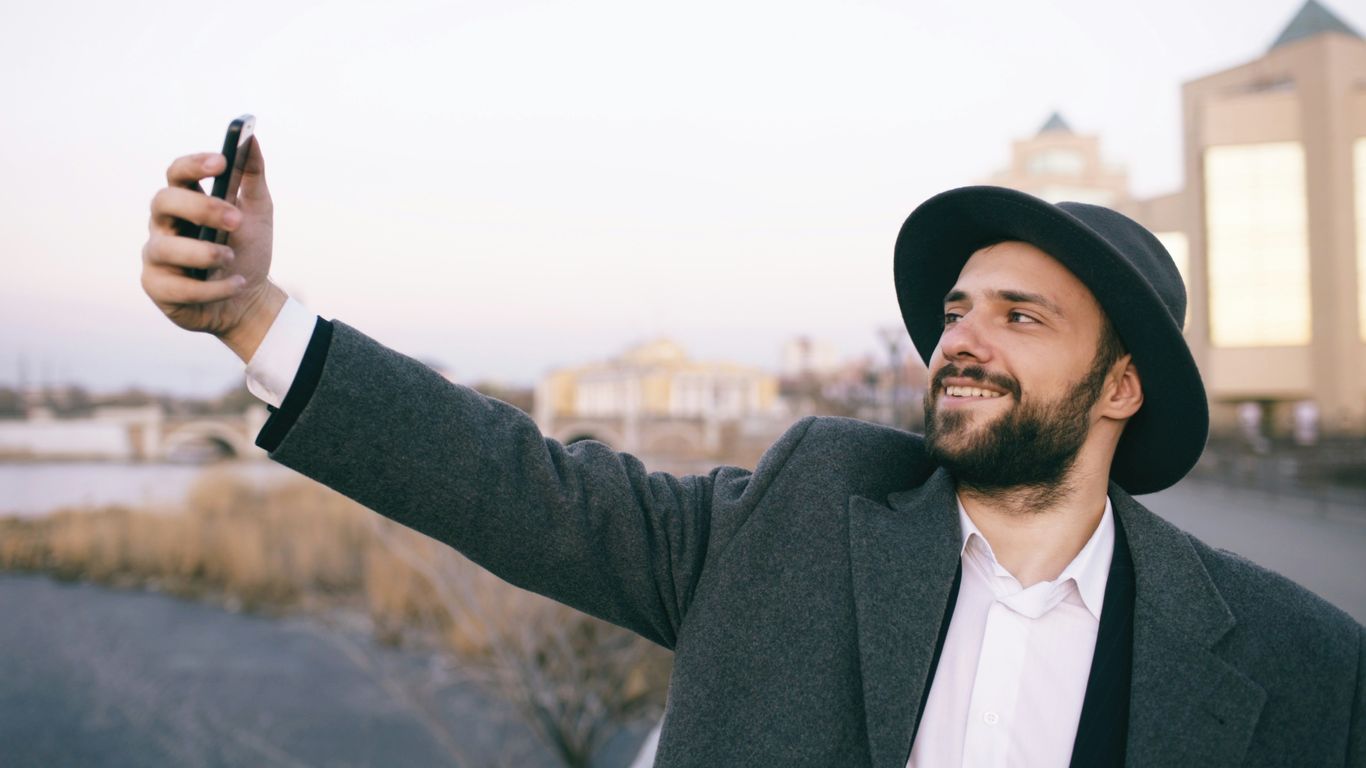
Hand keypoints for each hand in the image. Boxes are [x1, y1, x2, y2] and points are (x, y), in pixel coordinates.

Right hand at [141, 137, 285, 361]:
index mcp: (185, 200)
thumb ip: (253, 176)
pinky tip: (236, 283)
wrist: (248, 300)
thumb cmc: (246, 250)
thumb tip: (253, 138)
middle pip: (164, 201)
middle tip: (235, 220)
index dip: (194, 164)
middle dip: (200, 208)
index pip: (177, 173)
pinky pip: (179, 287)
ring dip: (203, 252)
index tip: (221, 161)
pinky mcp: (159, 288)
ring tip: (231, 257)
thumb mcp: (257, 212)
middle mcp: (164, 225)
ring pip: (165, 247)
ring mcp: (157, 256)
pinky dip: (212, 286)